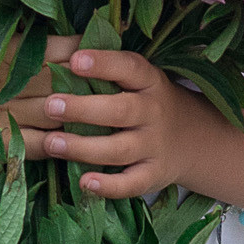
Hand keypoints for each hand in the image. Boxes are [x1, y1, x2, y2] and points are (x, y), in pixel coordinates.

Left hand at [13, 43, 210, 200]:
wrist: (193, 139)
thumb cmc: (146, 102)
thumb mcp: (137, 81)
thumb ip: (106, 72)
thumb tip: (55, 57)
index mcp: (149, 82)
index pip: (129, 68)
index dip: (104, 63)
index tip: (75, 60)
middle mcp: (154, 112)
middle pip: (121, 110)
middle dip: (84, 109)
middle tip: (50, 105)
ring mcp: (154, 146)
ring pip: (120, 149)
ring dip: (84, 147)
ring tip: (52, 143)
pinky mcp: (152, 175)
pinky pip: (131, 184)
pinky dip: (109, 186)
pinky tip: (85, 183)